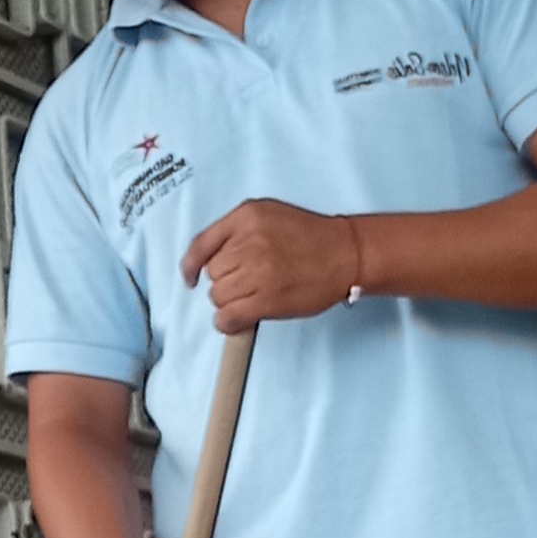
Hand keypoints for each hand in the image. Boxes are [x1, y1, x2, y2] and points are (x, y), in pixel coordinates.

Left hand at [181, 201, 358, 328]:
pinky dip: (227, 322)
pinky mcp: (267, 299)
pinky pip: (228, 317)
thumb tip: (207, 260)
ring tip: (253, 296)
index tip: (191, 277)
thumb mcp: (269, 215)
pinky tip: (238, 319)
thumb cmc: (310, 237)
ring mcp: (258, 271)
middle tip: (249, 281)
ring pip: (218, 296)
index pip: (201, 244)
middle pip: (213, 273)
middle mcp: (249, 242)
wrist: (346, 254)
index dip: (191, 265)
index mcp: (247, 216)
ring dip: (230, 301)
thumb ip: (237, 231)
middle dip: (226, 280)